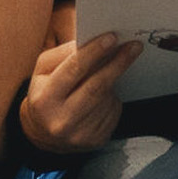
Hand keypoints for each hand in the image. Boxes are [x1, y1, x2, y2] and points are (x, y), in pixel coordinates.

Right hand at [19, 31, 140, 154]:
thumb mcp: (43, 71)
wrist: (43, 134)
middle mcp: (61, 120)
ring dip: (114, 82)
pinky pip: (114, 112)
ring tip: (110, 74)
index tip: (112, 37)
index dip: (94, 52)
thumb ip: (63, 54)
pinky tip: (105, 96)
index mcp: (44, 99)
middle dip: (118, 63)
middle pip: (97, 86)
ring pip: (108, 98)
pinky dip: (113, 99)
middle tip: (134, 46)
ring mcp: (80, 134)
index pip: (73, 70)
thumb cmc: (45, 94)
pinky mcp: (96, 141)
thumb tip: (93, 41)